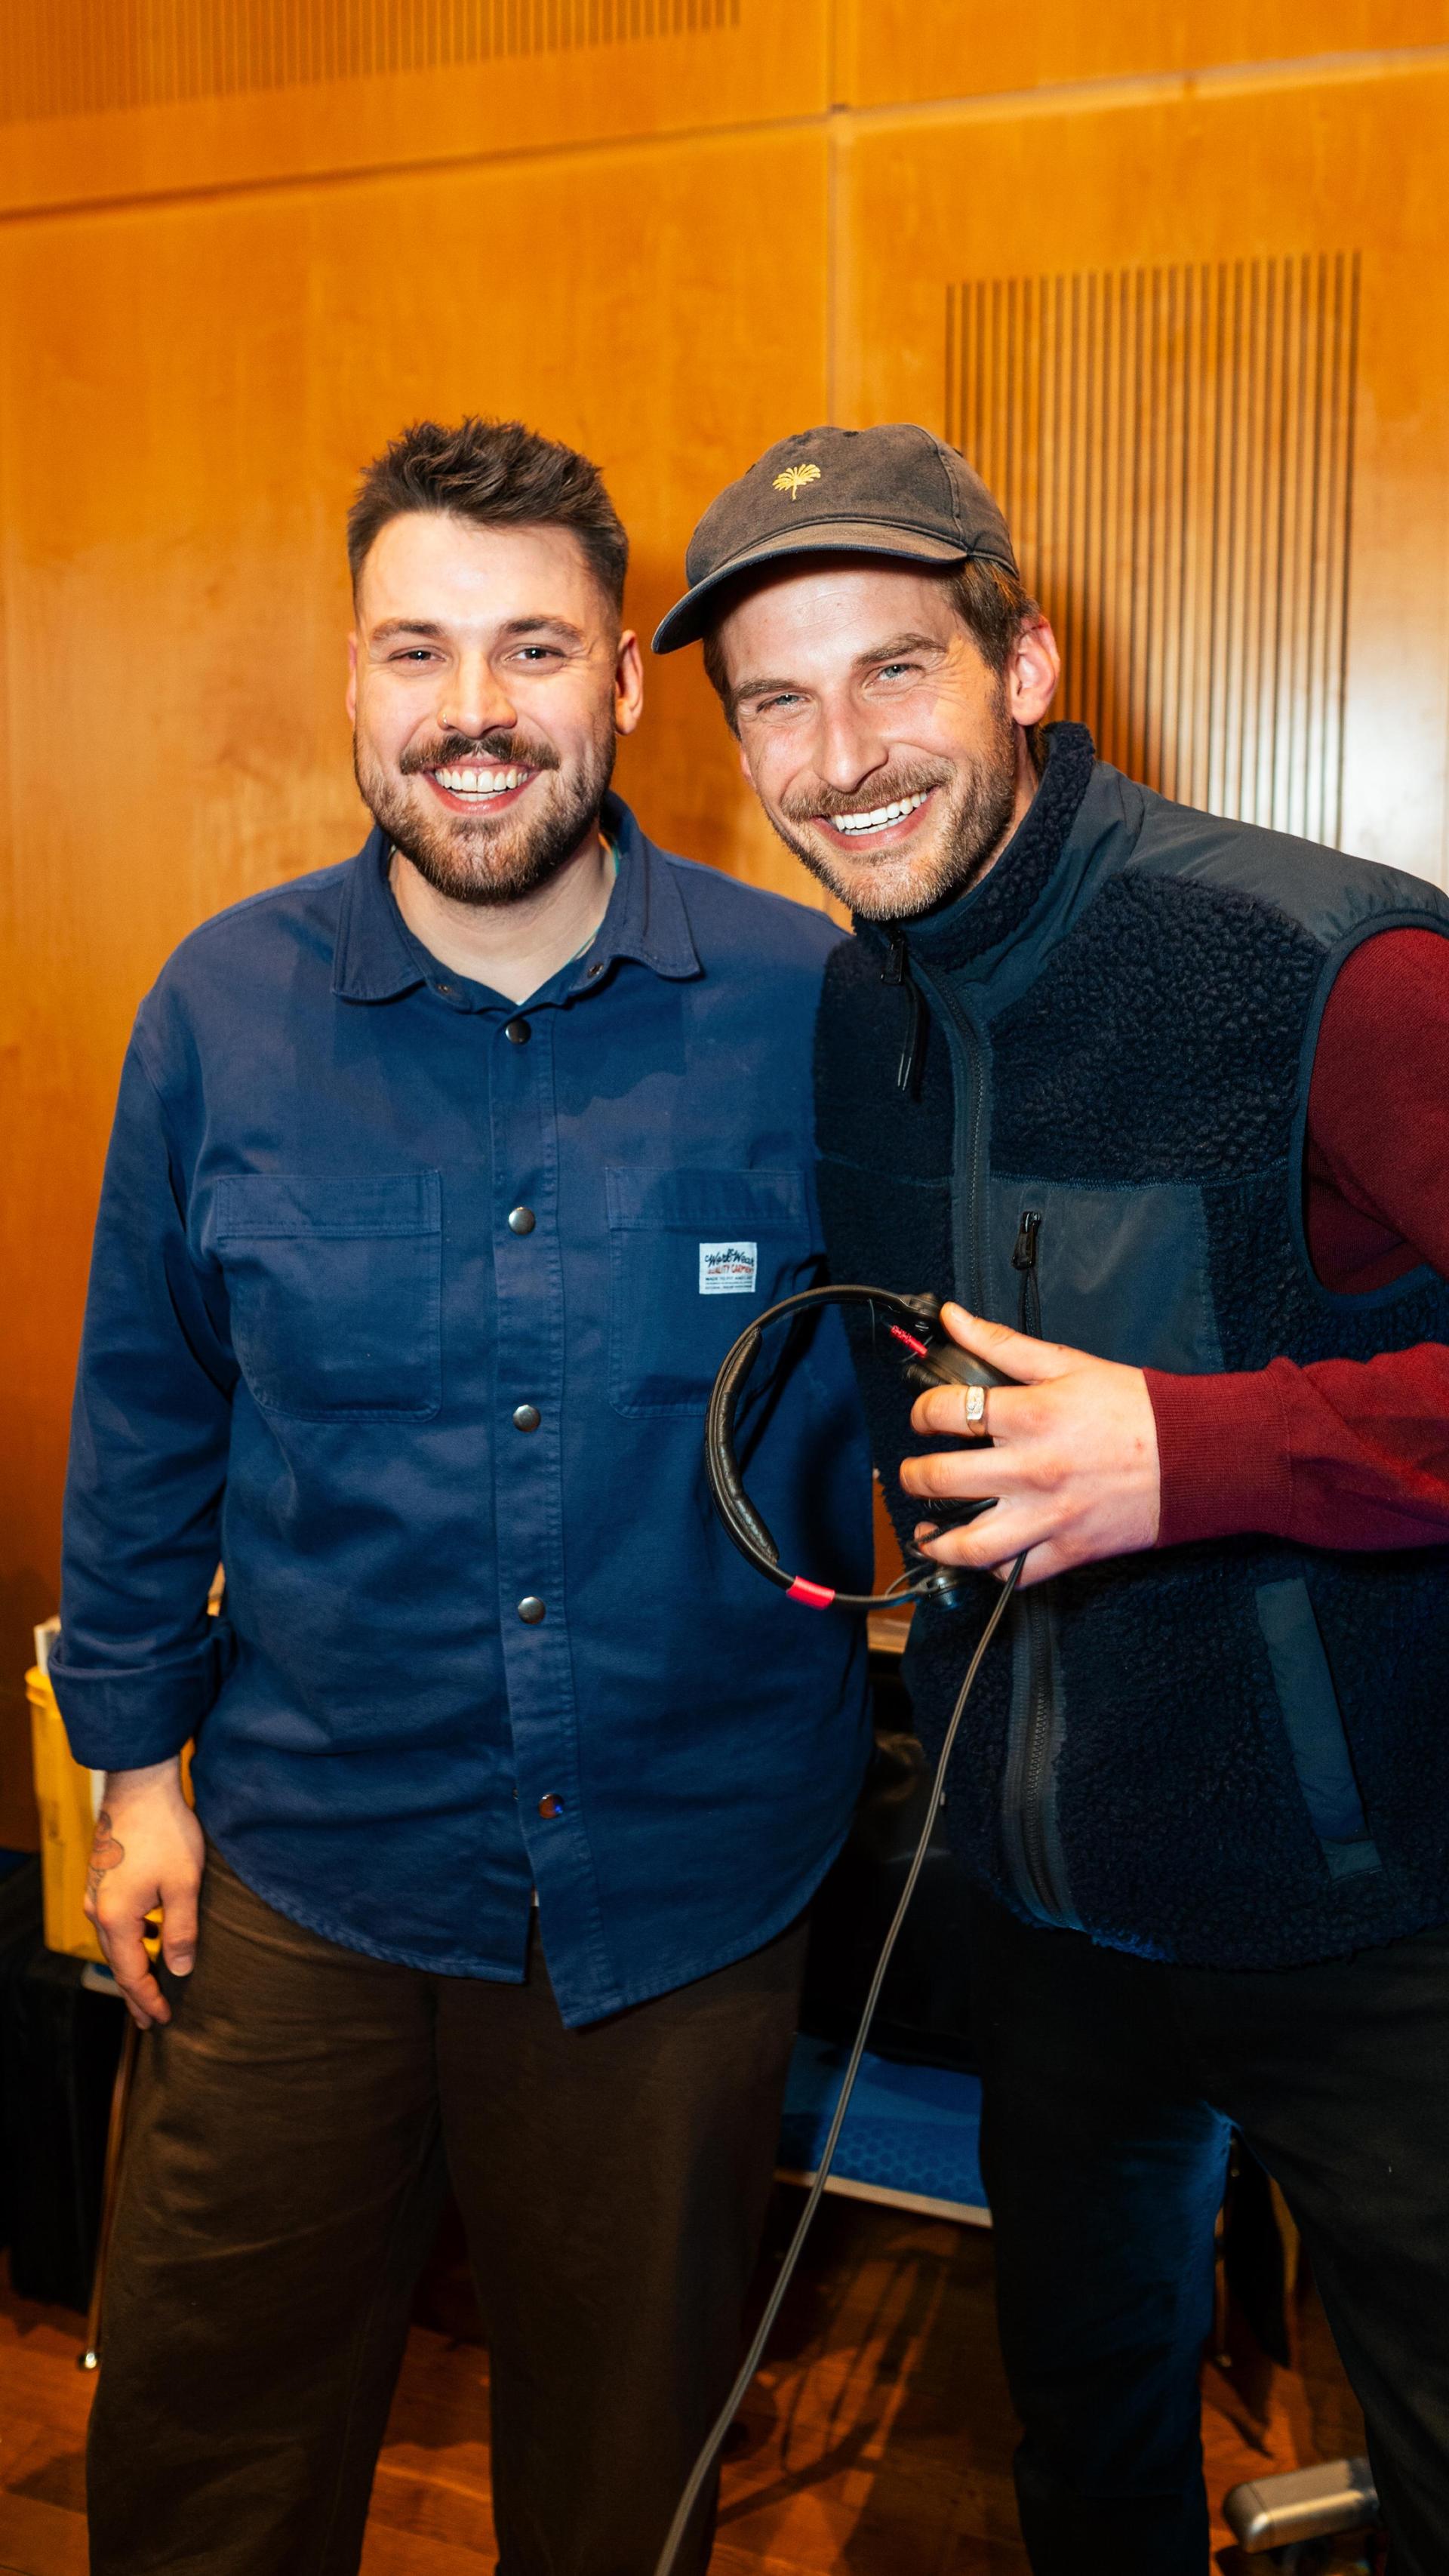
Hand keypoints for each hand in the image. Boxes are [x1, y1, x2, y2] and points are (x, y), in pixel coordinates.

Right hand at [83, 1760, 204, 2028]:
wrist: (140, 1786)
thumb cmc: (165, 1832)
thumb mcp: (184, 1885)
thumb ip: (181, 1931)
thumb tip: (178, 1970)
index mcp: (117, 1918)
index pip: (132, 1974)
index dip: (148, 2000)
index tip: (163, 2020)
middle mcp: (98, 1910)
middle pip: (118, 1963)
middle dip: (136, 1993)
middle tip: (151, 2020)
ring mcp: (96, 1894)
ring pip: (114, 1943)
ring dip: (133, 1966)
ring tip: (151, 1986)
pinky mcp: (102, 1879)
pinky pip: (114, 1922)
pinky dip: (131, 1940)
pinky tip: (151, 1936)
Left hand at [900, 1303, 1160, 1588]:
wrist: (1195, 1456)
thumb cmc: (1135, 1409)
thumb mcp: (1068, 1364)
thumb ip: (1002, 1343)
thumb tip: (954, 1317)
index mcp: (1031, 1415)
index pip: (946, 1412)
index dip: (921, 1412)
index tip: (924, 1416)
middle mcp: (1031, 1469)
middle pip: (941, 1479)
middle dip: (912, 1475)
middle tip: (913, 1472)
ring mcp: (1048, 1516)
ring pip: (968, 1544)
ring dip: (935, 1539)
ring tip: (927, 1528)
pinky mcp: (1068, 1550)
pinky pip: (1012, 1574)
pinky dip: (987, 1569)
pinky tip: (979, 1552)